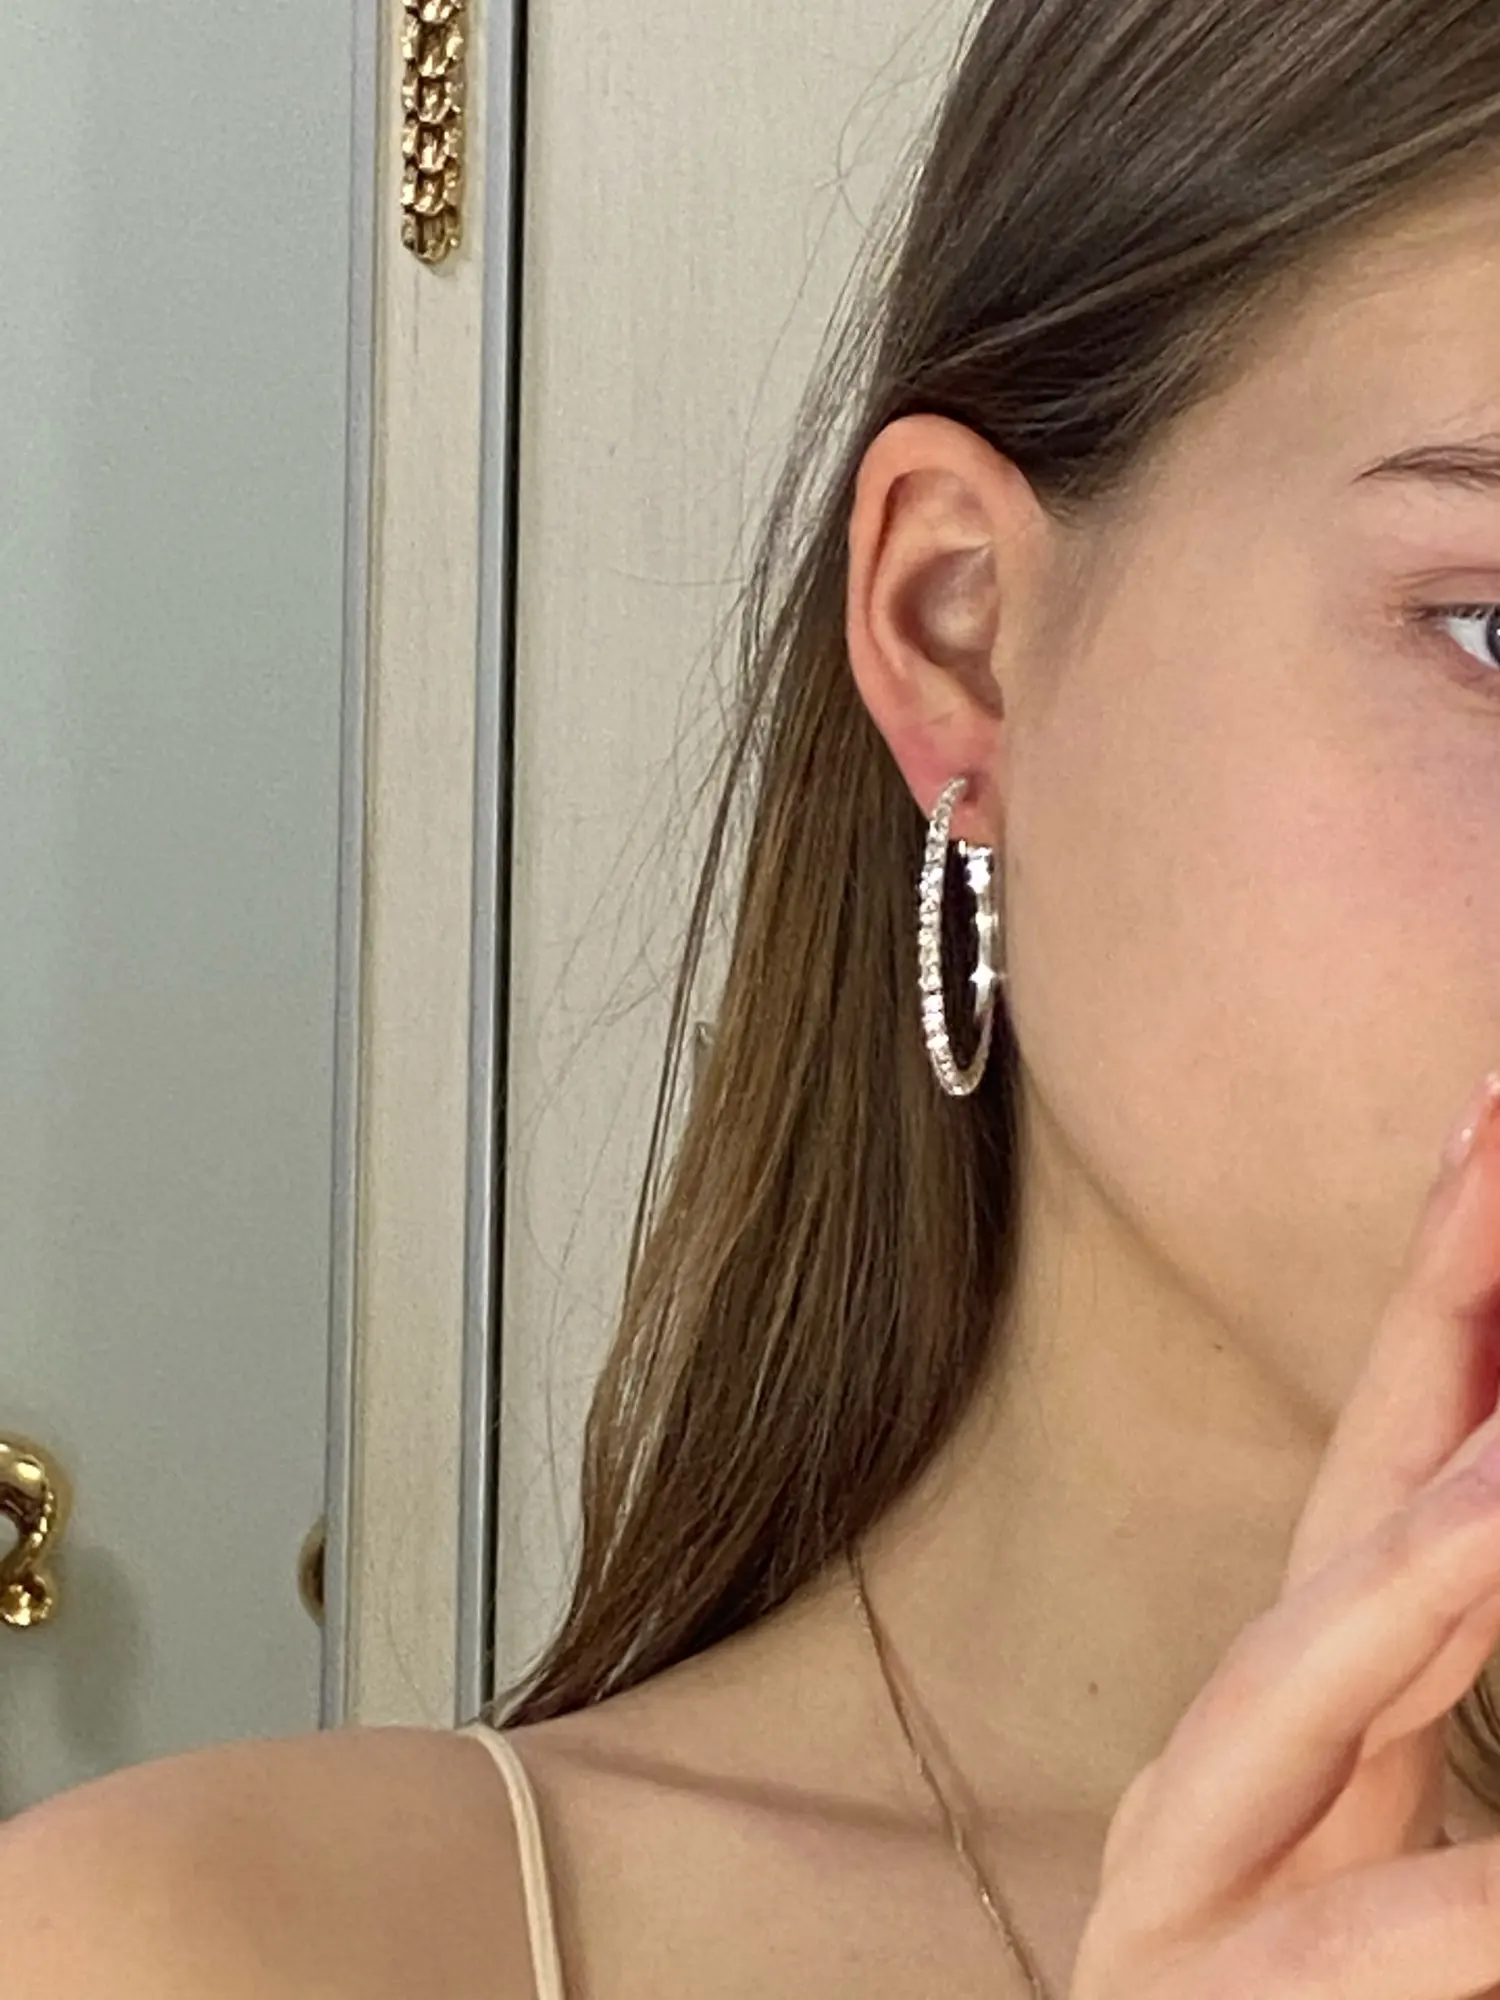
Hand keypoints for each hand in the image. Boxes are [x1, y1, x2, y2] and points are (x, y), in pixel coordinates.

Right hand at [1071, 1074, 1499, 1998]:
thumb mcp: (1398, 1857)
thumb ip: (1433, 1686)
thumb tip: (1497, 1490)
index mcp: (1301, 1723)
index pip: (1384, 1466)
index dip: (1447, 1302)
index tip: (1497, 1132)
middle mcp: (1231, 1774)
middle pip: (1339, 1524)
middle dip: (1428, 1345)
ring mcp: (1196, 1895)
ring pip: (1306, 1706)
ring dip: (1424, 1582)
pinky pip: (1368, 1948)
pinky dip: (1450, 1899)